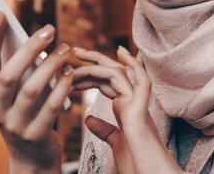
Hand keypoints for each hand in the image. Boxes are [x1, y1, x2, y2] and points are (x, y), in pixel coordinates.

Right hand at [0, 11, 72, 173]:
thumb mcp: (0, 94)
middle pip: (9, 75)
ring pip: (32, 90)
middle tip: (49, 30)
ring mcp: (16, 125)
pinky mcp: (36, 135)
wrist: (30, 158)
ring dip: (51, 66)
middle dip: (29, 49)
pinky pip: (51, 108)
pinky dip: (62, 88)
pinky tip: (70, 73)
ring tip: (65, 49)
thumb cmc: (18, 114)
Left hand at [73, 46, 182, 173]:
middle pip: (111, 75)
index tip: (70, 71)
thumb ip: (104, 129)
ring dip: (98, 61)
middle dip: (92, 61)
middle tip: (73, 50)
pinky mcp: (142, 111)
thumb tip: (89, 118)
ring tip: (80, 53)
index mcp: (127, 111)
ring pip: (120, 75)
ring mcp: (139, 106)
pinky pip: (143, 83)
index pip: (106, 85)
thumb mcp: (115, 143)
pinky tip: (120, 52)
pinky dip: (134, 66)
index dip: (89, 76)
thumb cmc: (138, 166)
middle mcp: (133, 104)